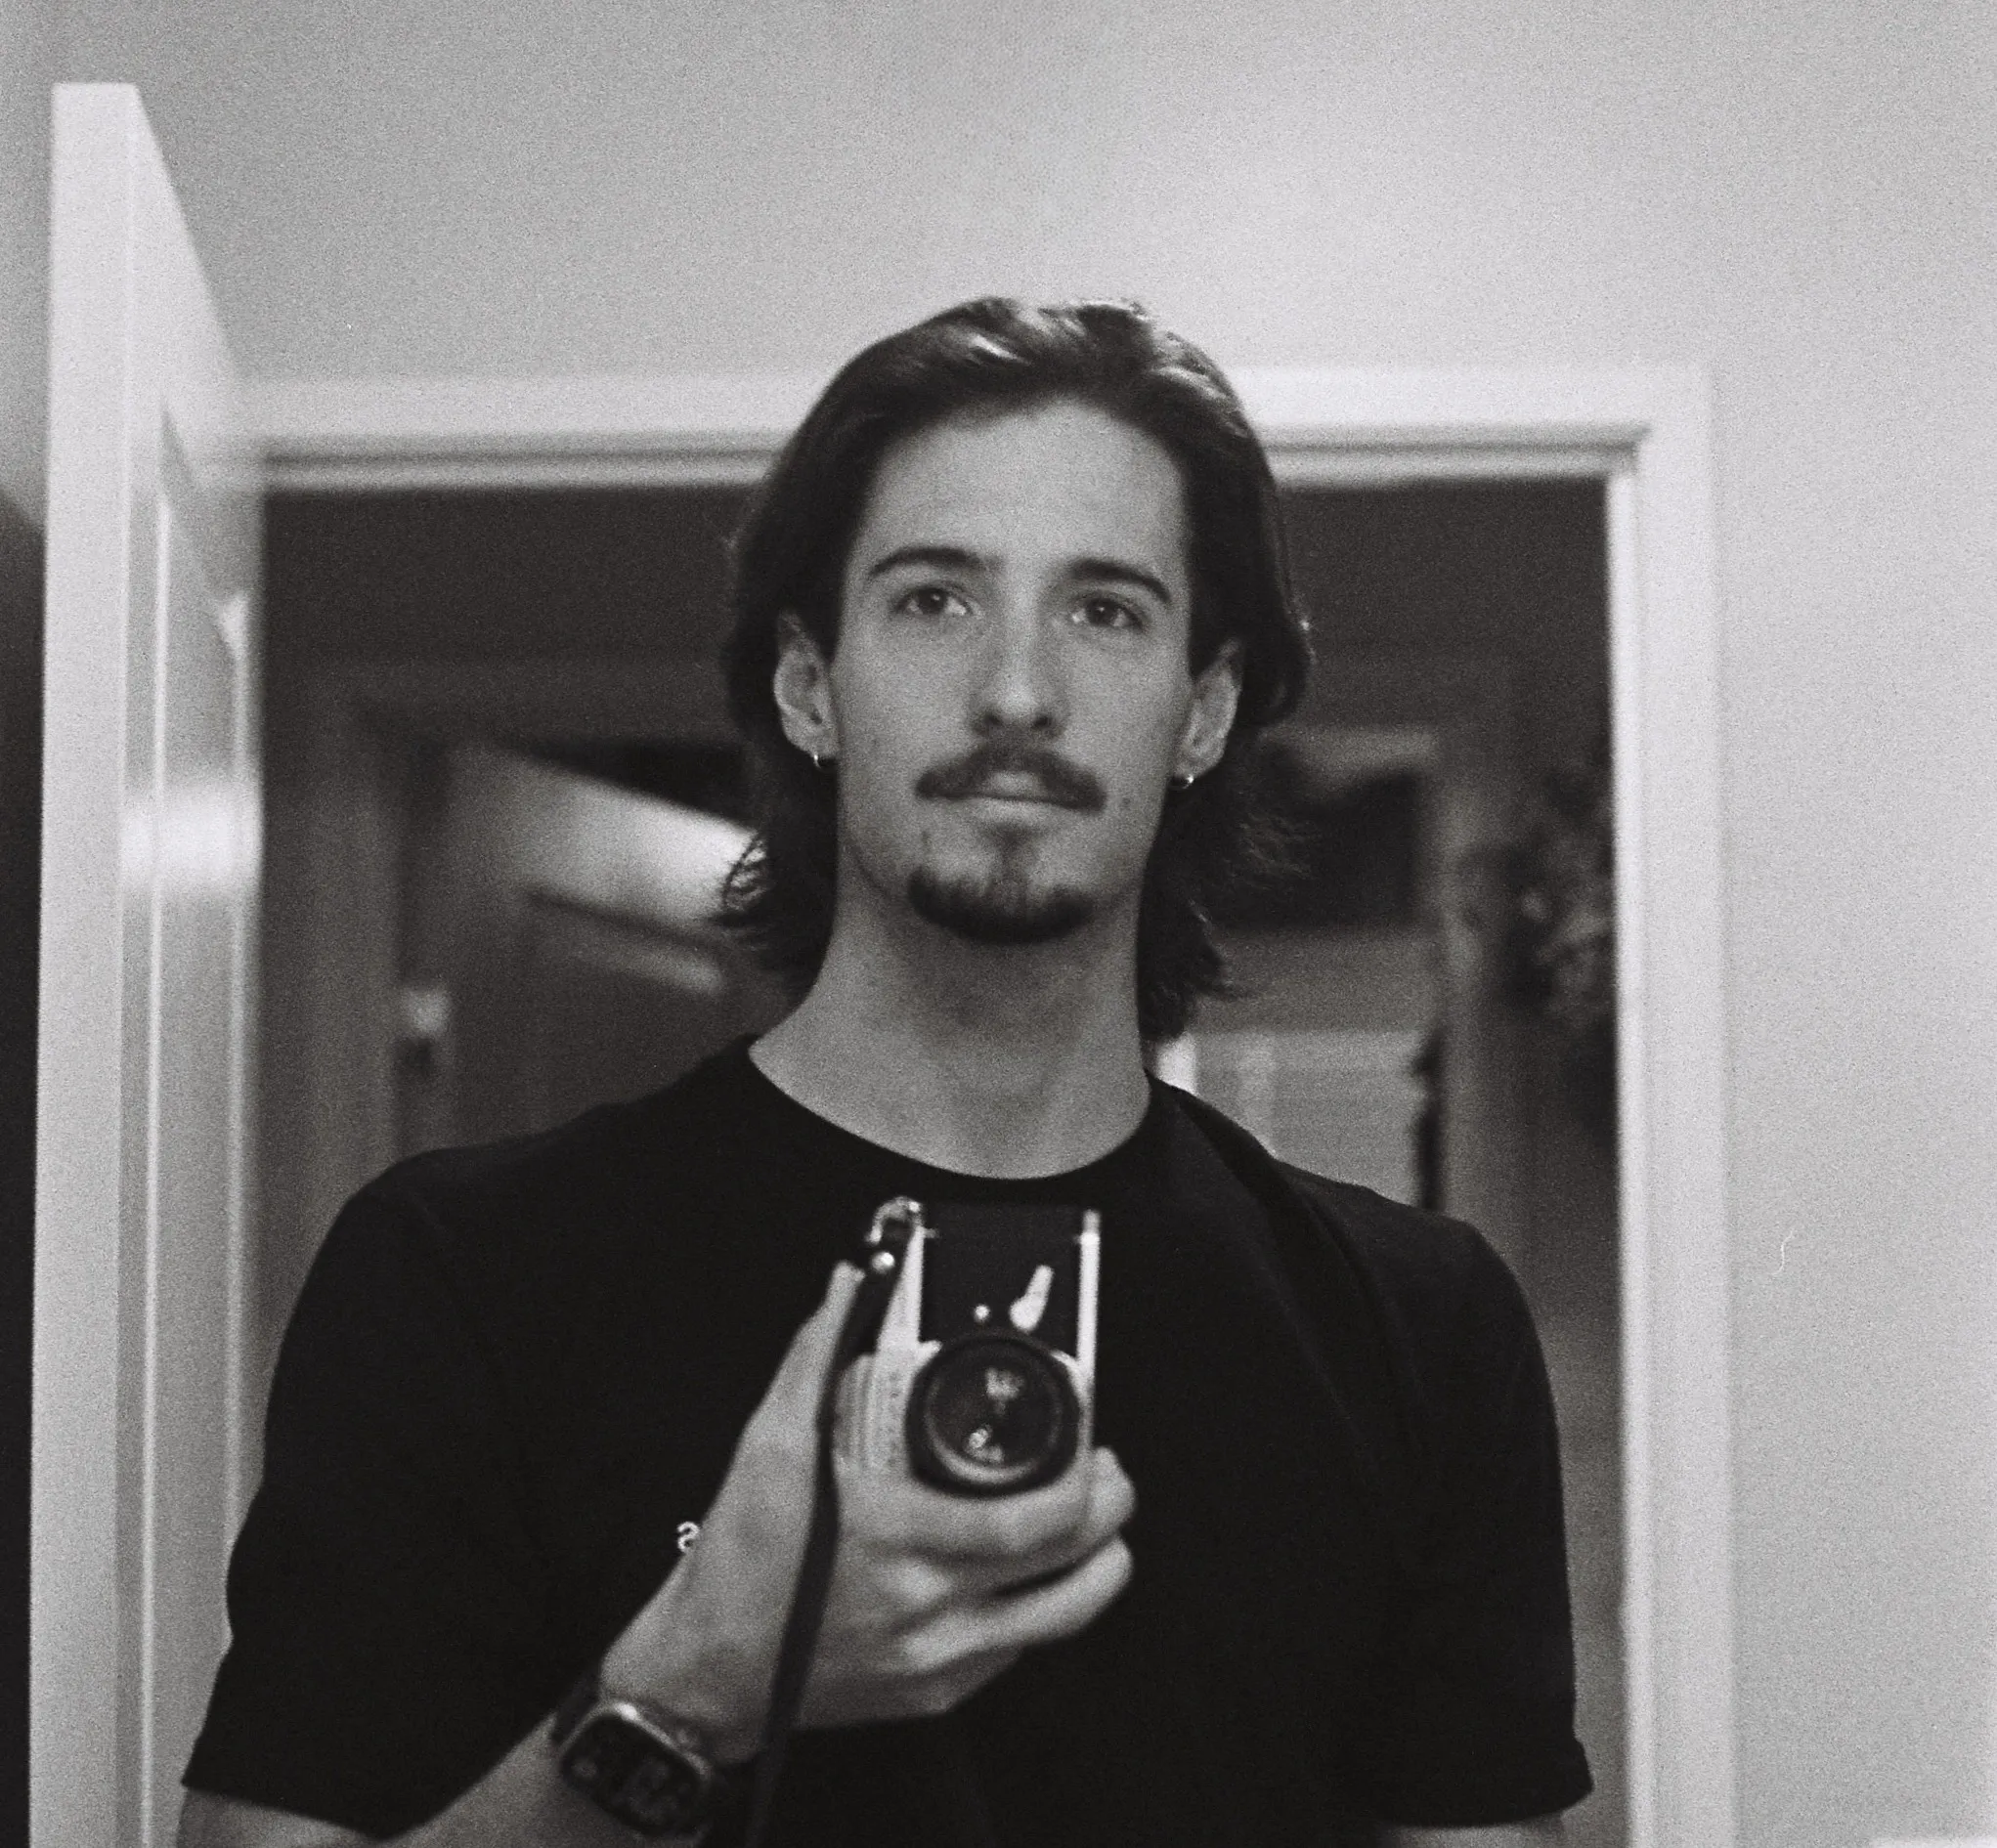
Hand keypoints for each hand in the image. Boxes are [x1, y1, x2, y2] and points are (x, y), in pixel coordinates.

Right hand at [602, 1263, 1135, 1761]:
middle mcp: (934, 1610)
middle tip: (1108, 1473)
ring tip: (1092, 1525)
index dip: (1086, 1485)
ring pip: (1063, 1621)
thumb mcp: (771, 1441)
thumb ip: (817, 1352)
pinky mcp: (937, 1695)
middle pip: (1073, 1571)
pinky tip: (1029, 1572)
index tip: (1093, 1444)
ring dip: (1097, 1569)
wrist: (703, 1673)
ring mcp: (941, 1661)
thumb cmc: (739, 1560)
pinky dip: (1041, 1607)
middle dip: (1111, 1516)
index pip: (1037, 1524)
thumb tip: (850, 1278)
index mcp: (904, 1541)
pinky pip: (1018, 1651)